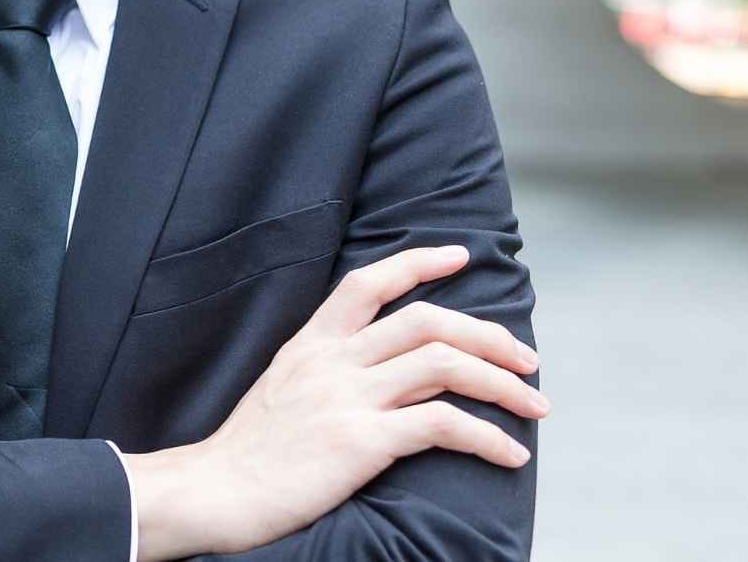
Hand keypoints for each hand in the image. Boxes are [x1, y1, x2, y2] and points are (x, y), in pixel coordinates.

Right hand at [126, 244, 546, 559]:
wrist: (213, 491)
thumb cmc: (248, 452)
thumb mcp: (280, 388)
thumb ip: (323, 370)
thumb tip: (373, 370)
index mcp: (309, 344)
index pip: (368, 282)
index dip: (420, 262)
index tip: (461, 256)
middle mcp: (331, 361)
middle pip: (428, 322)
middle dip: (490, 336)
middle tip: (526, 360)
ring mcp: (346, 398)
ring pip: (446, 366)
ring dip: (503, 384)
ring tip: (534, 406)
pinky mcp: (360, 441)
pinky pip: (443, 425)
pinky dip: (489, 437)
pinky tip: (511, 454)